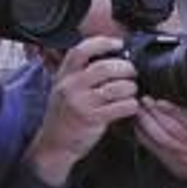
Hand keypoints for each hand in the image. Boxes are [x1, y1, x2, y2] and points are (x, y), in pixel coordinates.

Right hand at [25, 37, 137, 184]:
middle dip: (126, 68)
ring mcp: (82, 103)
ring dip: (131, 88)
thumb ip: (80, 73)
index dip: (103, 43)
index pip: (82, 50)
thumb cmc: (64, 115)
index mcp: (64, 75)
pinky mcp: (93, 119)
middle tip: (132, 72)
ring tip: (132, 90)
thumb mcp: (64, 88)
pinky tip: (130, 106)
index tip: (118, 44)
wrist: (54, 144)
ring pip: (117, 87)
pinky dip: (131, 105)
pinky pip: (121, 106)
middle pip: (105, 67)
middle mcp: (71, 86)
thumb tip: (110, 57)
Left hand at [133, 97, 186, 187]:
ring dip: (147, 123)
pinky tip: (137, 126)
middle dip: (154, 113)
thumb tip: (184, 89)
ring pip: (161, 137)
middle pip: (171, 126)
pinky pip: (154, 147)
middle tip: (143, 100)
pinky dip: (143, 136)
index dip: (172, 109)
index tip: (159, 100)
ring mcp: (181, 152)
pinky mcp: (171, 161)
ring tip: (138, 111)